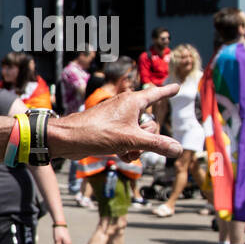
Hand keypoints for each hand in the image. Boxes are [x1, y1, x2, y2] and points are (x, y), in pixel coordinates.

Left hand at [53, 86, 180, 162]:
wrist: (66, 140)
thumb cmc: (96, 133)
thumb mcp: (131, 140)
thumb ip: (156, 144)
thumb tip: (178, 150)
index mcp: (132, 101)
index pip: (156, 94)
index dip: (168, 91)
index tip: (177, 87)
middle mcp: (126, 107)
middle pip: (150, 124)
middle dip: (147, 139)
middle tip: (135, 144)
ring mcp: (117, 120)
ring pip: (139, 134)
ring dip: (137, 147)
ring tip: (126, 152)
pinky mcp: (109, 131)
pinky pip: (127, 140)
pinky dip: (128, 148)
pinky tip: (122, 156)